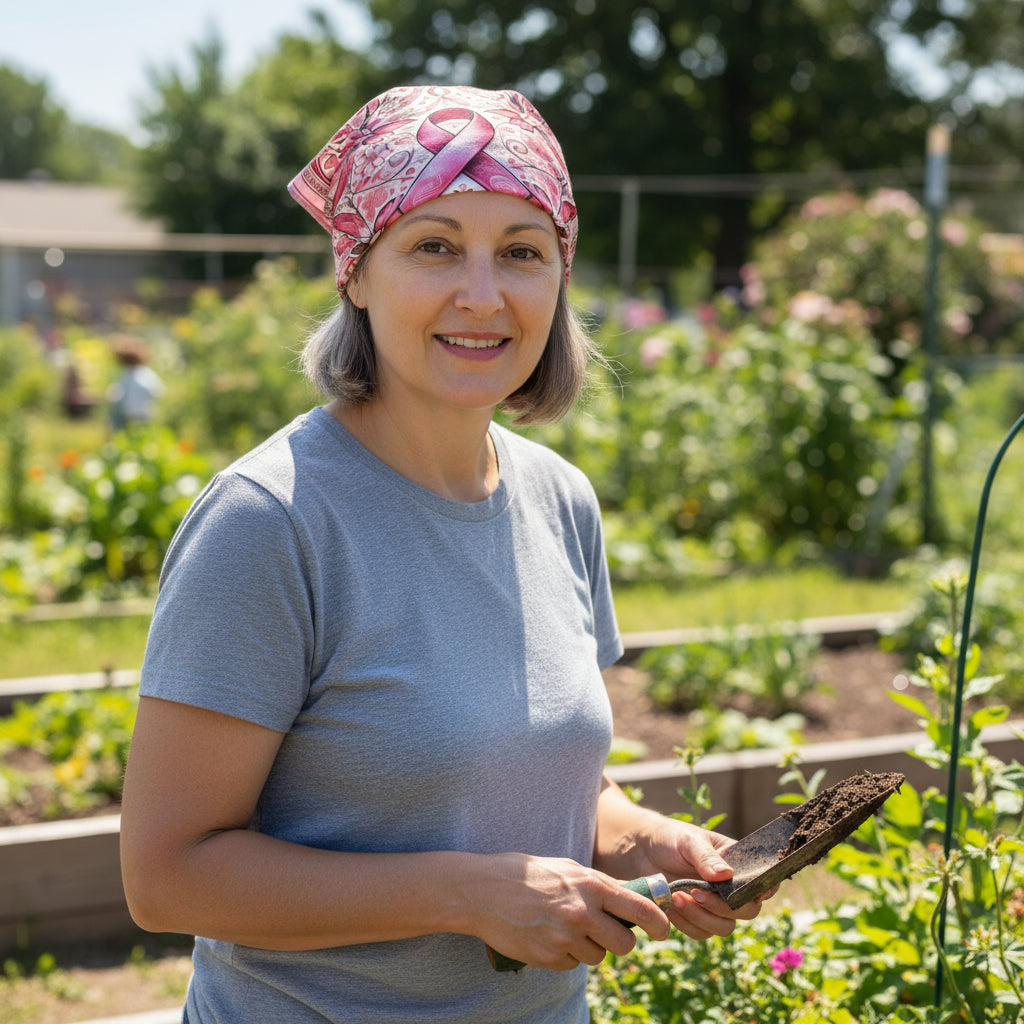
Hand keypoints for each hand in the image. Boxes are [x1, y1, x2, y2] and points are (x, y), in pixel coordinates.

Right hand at [468, 853, 671, 971]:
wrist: (483, 890)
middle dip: (619, 940)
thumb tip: (631, 896)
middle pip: (624, 944)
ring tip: (565, 926)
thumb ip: (599, 884)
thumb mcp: (568, 868)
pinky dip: (566, 955)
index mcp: (592, 885)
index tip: (662, 930)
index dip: (658, 923)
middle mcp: (583, 913)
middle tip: (605, 930)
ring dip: (589, 947)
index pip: (640, 909)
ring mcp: (565, 938)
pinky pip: (572, 964)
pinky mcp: (549, 957)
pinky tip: (549, 935)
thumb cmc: (527, 873)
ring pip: (598, 956)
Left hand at [626, 817, 771, 940]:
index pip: (762, 881)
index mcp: (736, 864)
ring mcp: (713, 905)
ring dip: (701, 917)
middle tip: (695, 893)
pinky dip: (686, 924)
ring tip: (677, 897)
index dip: (764, 890)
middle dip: (722, 907)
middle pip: (746, 911)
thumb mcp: (687, 841)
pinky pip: (700, 933)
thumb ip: (706, 858)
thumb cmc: (669, 838)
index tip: (750, 895)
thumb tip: (727, 875)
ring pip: (724, 927)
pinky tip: (670, 906)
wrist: (639, 850)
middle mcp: (729, 888)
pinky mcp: (695, 917)